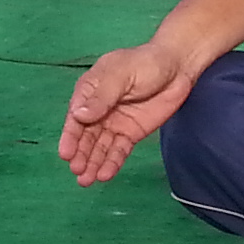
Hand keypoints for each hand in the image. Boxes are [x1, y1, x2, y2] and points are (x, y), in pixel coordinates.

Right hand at [59, 40, 198, 185]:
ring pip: (100, 146)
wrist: (178, 67)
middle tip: (77, 172)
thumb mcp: (121, 74)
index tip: (66, 154)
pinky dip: (112, 162)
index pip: (76, 117)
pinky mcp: (131, 133)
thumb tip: (79, 115)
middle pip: (86, 136)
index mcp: (90, 91)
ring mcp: (114, 123)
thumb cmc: (145, 63)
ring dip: (92, 163)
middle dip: (81, 154)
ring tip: (86, 181)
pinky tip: (105, 175)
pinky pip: (119, 150)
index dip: (70, 136)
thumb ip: (101, 96)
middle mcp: (98, 110)